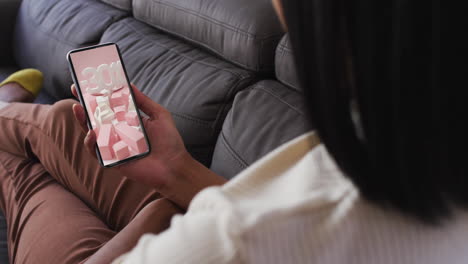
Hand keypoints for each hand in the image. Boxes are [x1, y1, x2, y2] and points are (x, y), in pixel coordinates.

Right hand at [71, 84, 188, 189]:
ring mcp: (114, 146)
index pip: (110, 105)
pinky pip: (96, 151)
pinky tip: (92, 133)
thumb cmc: (169, 142)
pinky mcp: (112, 160)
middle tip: (76, 90)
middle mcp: (119, 132)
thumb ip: (143, 101)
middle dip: (84, 103)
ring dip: (82, 120)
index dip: (99, 94)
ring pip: (92, 132)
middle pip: (97, 117)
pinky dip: (91, 142)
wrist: (174, 166)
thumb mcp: (159, 115)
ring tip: (78, 108)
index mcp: (129, 120)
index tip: (88, 82)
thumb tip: (130, 84)